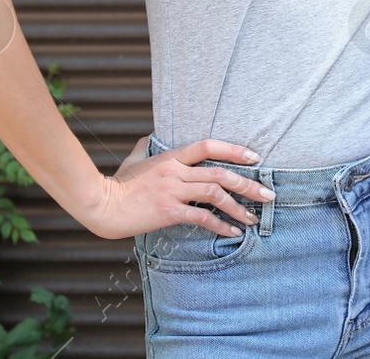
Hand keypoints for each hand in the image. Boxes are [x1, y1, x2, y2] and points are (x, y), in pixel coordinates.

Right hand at [82, 137, 274, 239]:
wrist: (101, 206)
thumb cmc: (117, 184)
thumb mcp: (133, 160)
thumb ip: (144, 148)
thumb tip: (148, 138)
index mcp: (171, 157)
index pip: (208, 146)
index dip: (234, 149)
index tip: (255, 158)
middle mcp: (175, 171)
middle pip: (220, 173)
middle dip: (248, 183)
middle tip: (268, 194)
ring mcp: (172, 191)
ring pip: (215, 194)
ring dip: (239, 207)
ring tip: (253, 217)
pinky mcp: (168, 212)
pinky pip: (201, 218)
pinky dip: (220, 225)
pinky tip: (232, 232)